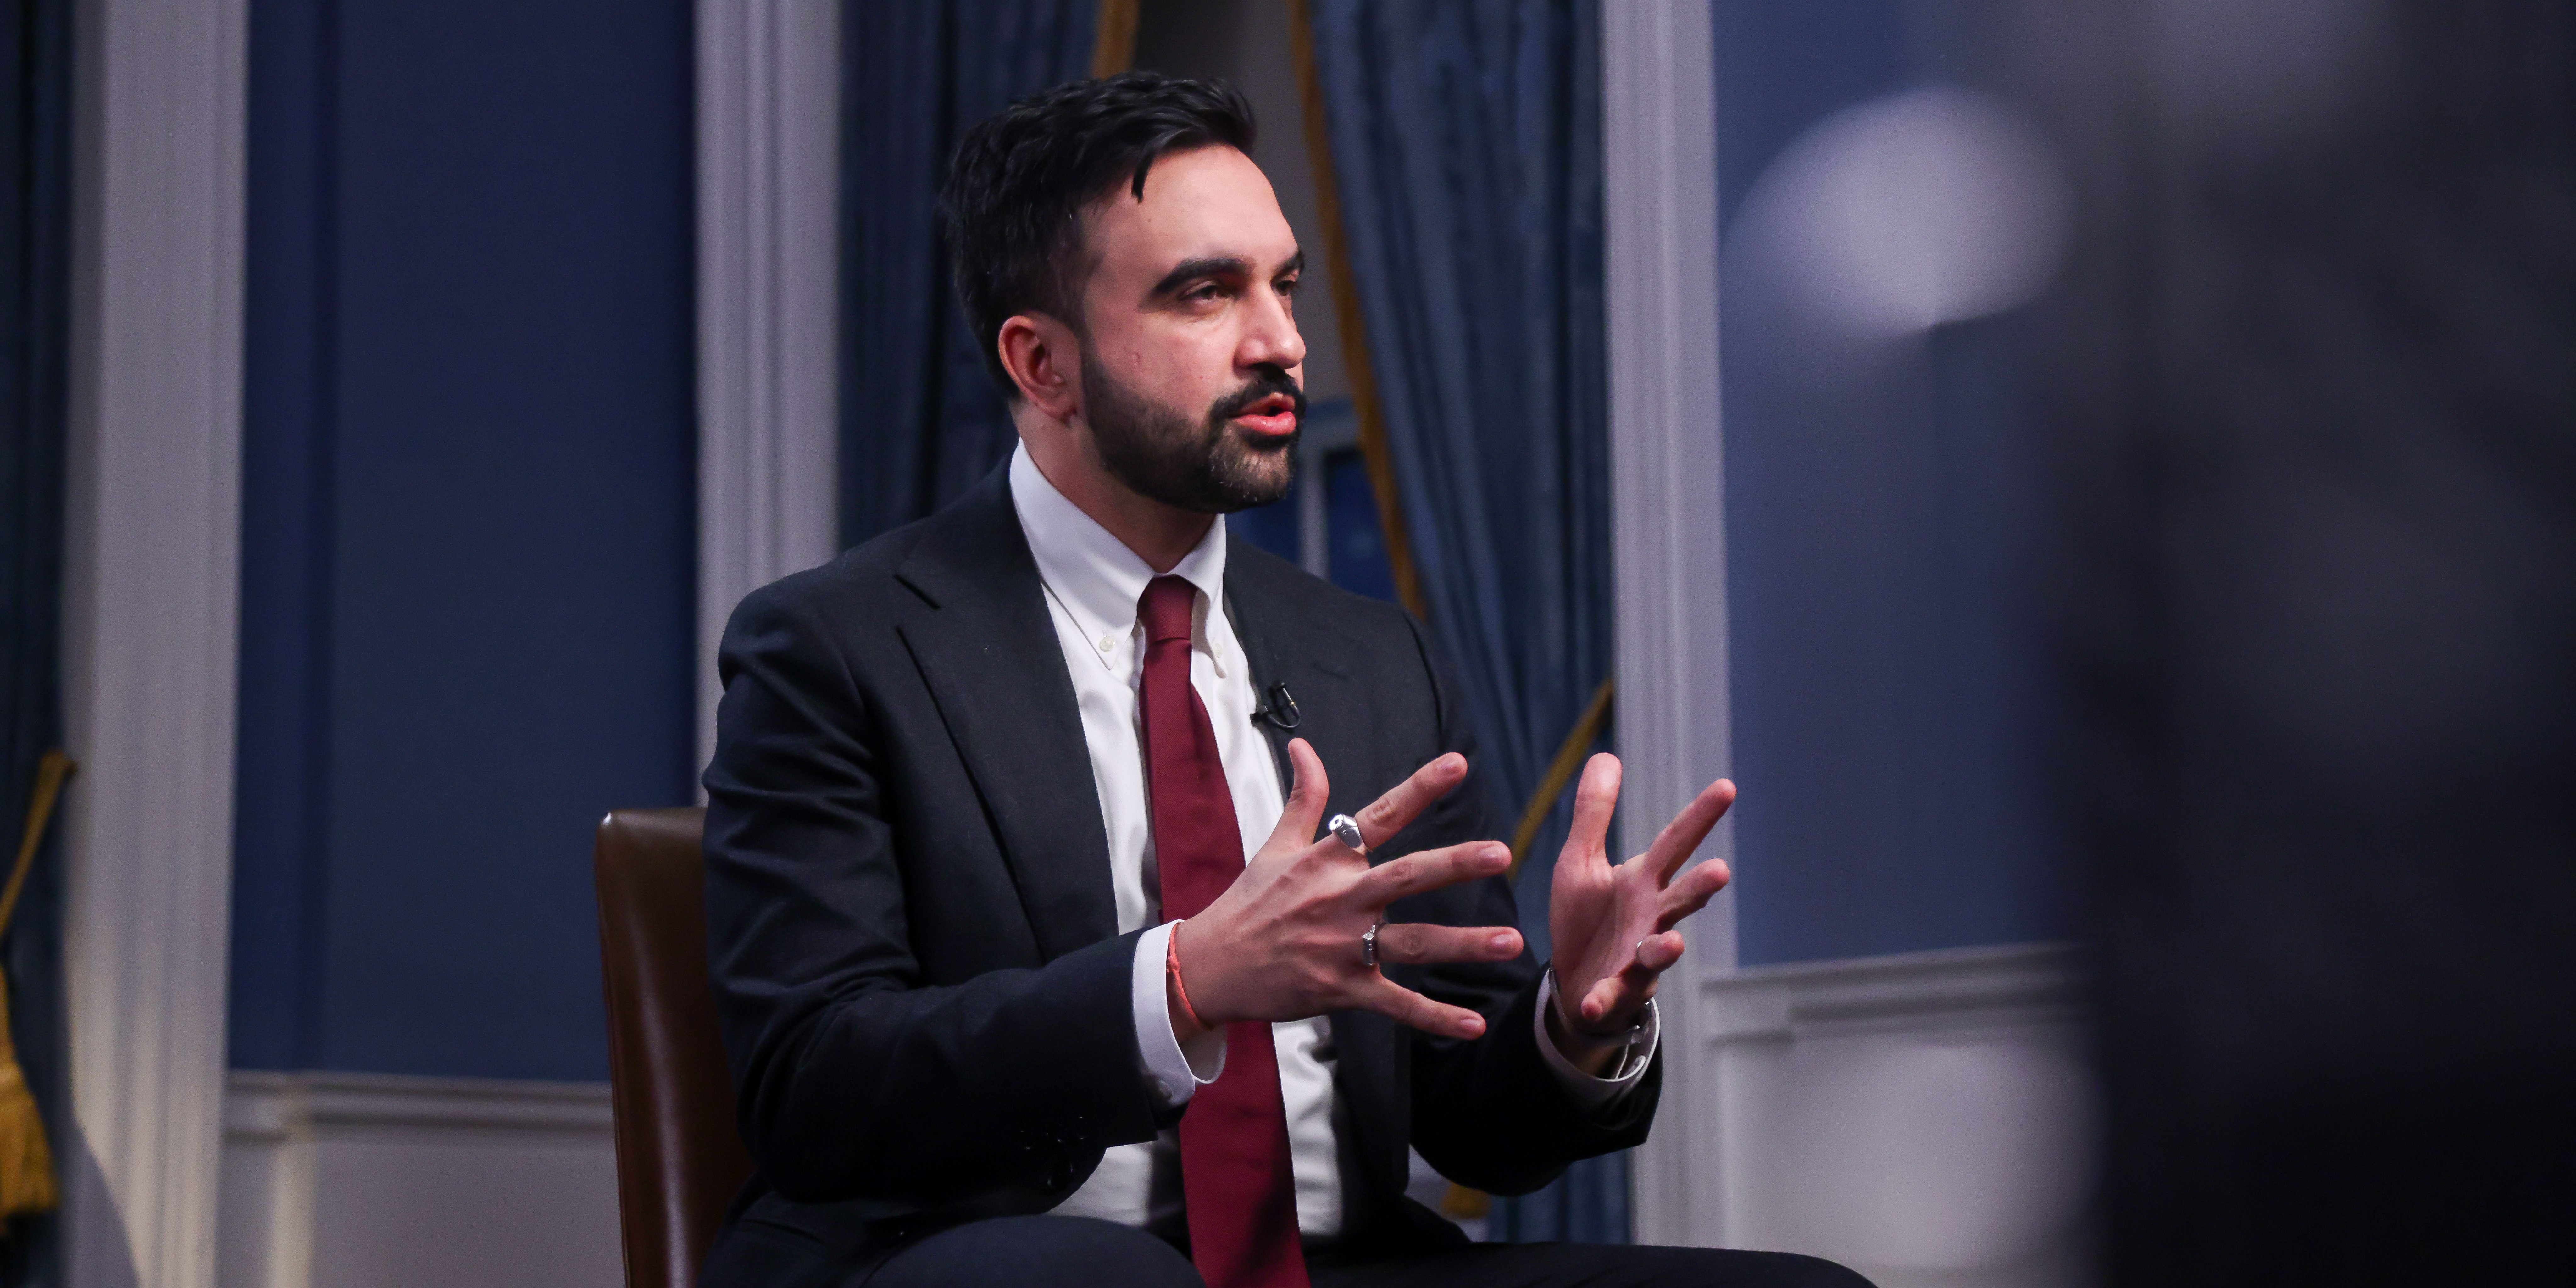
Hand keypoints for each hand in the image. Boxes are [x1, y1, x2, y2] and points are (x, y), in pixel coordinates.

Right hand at [1172, 739, 1523, 1040]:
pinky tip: (1474, 1025)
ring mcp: (1344, 947)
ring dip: (1463, 944)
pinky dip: (1434, 1018)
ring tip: (1512, 942)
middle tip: (1500, 854)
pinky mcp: (1343, 990)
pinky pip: (1397, 1005)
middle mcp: (1341, 900)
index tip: (1458, 764)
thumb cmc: (1248, 903)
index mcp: (1327, 860)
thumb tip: (1303, 746)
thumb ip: (1303, 796)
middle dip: (1454, 864)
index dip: (1418, 789)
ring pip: (1413, 943)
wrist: (1211, 965)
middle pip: (1405, 876)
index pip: (1379, 816)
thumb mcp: (1275, 845)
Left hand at [1546, 755, 1734, 1048]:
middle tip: (1721, 871)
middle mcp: (1651, 916)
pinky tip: (1593, 999)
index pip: (1676, 842)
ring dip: (1666, 947)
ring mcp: (1639, 956)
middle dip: (1701, 886)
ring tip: (1671, 942)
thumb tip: (1606, 755)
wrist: (1575, 982)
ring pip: (1660, 950)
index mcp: (1643, 880)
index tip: (1728, 787)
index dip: (1701, 816)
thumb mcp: (1579, 860)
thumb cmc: (1587, 918)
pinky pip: (1614, 993)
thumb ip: (1594, 813)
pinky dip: (1605, 996)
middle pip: (1682, 897)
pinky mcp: (1617, 989)